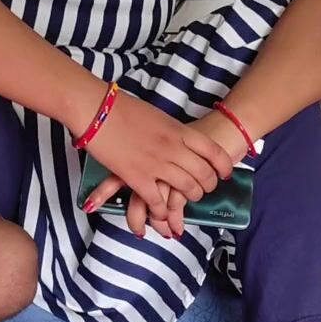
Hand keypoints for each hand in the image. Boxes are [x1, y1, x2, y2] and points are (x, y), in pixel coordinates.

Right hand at [83, 91, 232, 220]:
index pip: (212, 151)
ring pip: (186, 189)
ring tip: (185, 201)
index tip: (224, 173)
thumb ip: (170, 131)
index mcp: (179, 130)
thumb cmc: (121, 108)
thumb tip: (177, 140)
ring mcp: (156, 164)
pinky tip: (162, 213)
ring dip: (189, 198)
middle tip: (205, 190)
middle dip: (208, 186)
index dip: (223, 165)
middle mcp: (173, 148)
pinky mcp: (137, 178)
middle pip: (203, 174)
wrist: (96, 109)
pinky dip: (163, 211)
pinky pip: (158, 201)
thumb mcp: (157, 116)